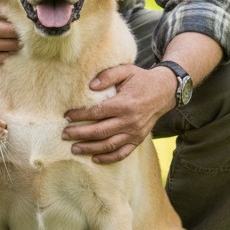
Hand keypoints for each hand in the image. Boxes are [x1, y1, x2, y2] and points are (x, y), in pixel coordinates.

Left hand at [62, 64, 176, 162]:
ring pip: (109, 145)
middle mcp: (130, 121)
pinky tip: (94, 159)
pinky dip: (108, 158)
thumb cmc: (141, 79)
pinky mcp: (138, 139)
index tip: (67, 116)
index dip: (80, 115)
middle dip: (80, 134)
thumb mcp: (126, 70)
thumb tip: (90, 86)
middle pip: (100, 131)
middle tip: (64, 134)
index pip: (97, 112)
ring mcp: (135, 133)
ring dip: (90, 148)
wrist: (165, 91)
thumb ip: (108, 75)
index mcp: (124, 104)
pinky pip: (122, 153)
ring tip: (74, 149)